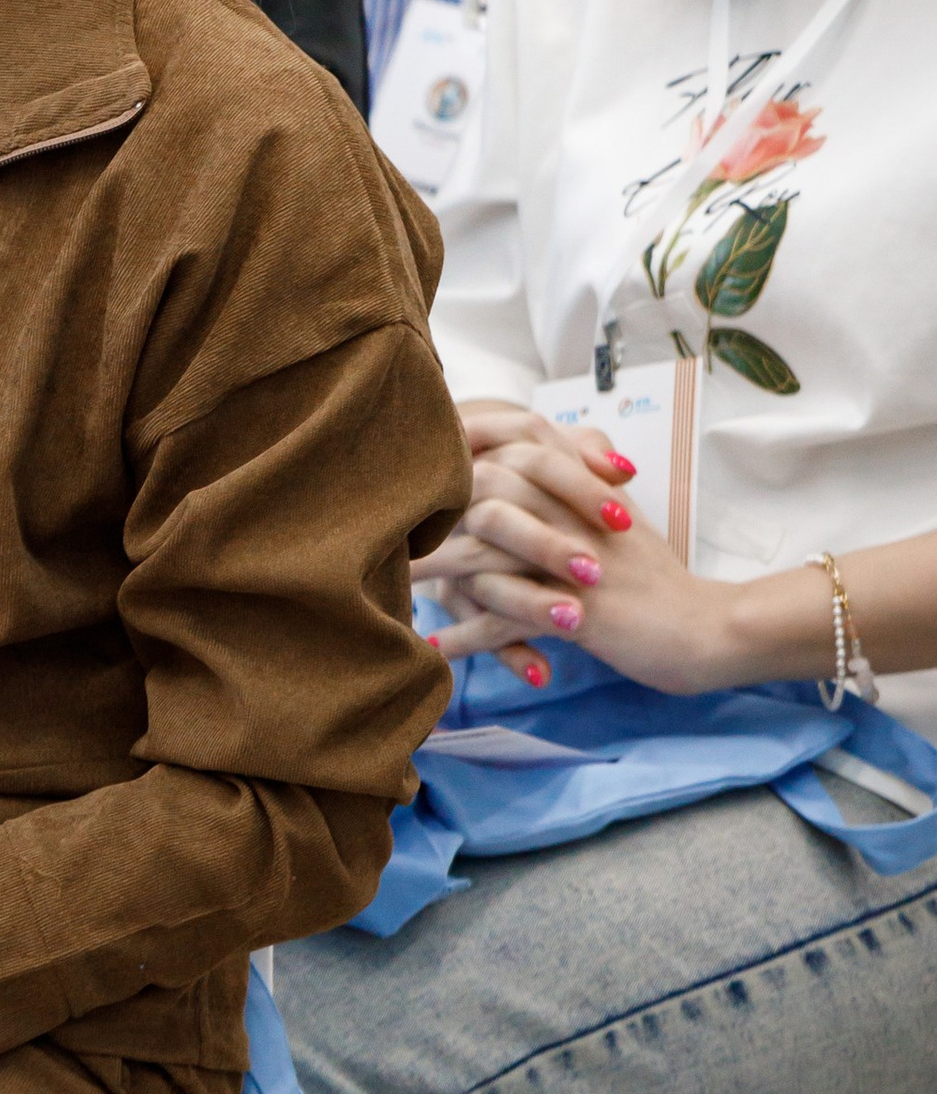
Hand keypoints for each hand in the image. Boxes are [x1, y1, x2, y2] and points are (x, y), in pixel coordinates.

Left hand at [414, 400, 735, 693]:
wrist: (708, 629)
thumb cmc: (657, 580)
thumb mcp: (620, 520)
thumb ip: (584, 479)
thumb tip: (556, 445)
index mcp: (584, 489)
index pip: (509, 451)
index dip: (457, 457)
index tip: (413, 471)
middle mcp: (576, 517)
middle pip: (485, 493)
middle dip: (432, 511)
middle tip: (385, 526)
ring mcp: (576, 564)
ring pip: (487, 556)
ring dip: (433, 574)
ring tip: (391, 588)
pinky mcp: (579, 613)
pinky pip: (506, 621)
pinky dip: (466, 637)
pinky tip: (434, 648)